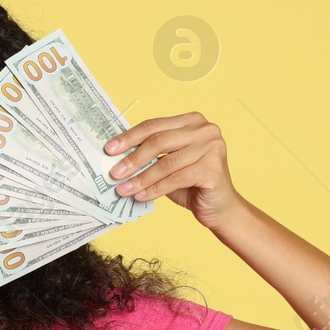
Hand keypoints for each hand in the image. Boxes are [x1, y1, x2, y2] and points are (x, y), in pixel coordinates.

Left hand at [105, 111, 242, 229]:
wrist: (220, 208)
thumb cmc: (192, 185)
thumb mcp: (168, 165)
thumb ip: (150, 156)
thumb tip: (117, 157)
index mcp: (192, 121)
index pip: (154, 125)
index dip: (129, 137)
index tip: (110, 149)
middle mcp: (205, 129)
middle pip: (159, 141)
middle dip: (133, 158)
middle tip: (114, 173)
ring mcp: (212, 147)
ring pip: (166, 162)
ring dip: (141, 178)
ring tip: (124, 189)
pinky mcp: (213, 168)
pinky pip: (176, 178)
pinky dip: (155, 189)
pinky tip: (141, 196)